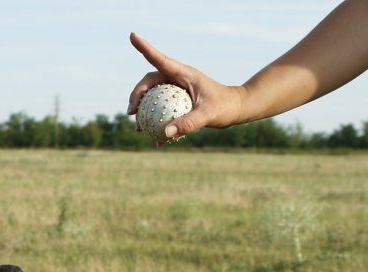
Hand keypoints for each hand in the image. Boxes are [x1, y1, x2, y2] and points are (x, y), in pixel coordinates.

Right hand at [126, 32, 247, 138]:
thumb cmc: (225, 107)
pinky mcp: (177, 101)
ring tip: (140, 129)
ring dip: (143, 110)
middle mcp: (177, 78)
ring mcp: (176, 89)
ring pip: (152, 96)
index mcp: (183, 73)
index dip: (144, 48)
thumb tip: (165, 133)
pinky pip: (161, 109)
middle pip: (149, 81)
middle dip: (136, 94)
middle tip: (131, 112)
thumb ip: (188, 123)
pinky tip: (157, 139)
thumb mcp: (208, 115)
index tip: (132, 35)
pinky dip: (156, 121)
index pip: (160, 60)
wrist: (235, 109)